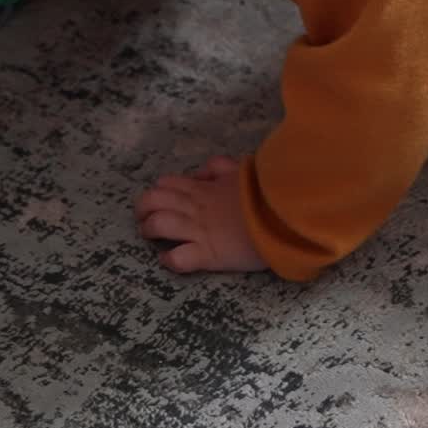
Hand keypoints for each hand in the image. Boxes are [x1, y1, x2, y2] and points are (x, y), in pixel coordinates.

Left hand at [135, 156, 266, 273]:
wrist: (284, 214)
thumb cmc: (268, 193)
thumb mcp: (244, 170)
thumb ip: (222, 168)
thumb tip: (204, 172)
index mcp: (205, 188)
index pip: (168, 184)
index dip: (159, 191)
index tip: (162, 200)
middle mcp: (196, 207)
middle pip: (154, 200)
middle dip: (143, 208)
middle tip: (144, 217)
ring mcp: (199, 230)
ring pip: (158, 224)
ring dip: (149, 229)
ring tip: (150, 235)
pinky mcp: (207, 254)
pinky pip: (178, 258)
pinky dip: (168, 259)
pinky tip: (167, 258)